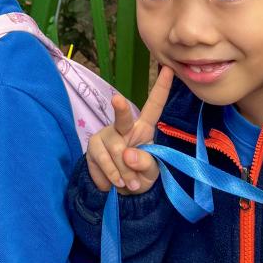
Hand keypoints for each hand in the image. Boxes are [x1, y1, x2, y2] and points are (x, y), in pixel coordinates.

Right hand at [85, 66, 173, 194]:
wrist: (118, 193)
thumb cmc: (139, 176)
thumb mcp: (151, 173)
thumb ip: (146, 164)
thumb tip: (128, 154)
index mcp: (143, 128)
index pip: (154, 106)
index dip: (162, 88)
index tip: (169, 69)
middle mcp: (123, 127)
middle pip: (122, 116)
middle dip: (120, 108)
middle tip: (117, 98)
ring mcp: (106, 135)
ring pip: (117, 153)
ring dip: (125, 174)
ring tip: (128, 184)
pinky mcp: (93, 147)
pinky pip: (104, 162)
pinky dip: (113, 177)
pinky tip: (116, 183)